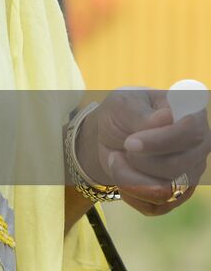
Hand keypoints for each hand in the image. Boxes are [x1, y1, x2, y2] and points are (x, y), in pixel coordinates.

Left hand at [75, 88, 210, 215]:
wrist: (111, 136)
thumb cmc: (122, 113)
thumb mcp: (124, 104)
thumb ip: (143, 113)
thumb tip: (167, 117)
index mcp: (191, 116)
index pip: (191, 132)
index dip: (161, 141)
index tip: (130, 142)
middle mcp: (198, 148)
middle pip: (177, 167)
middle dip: (141, 161)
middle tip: (124, 146)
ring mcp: (190, 175)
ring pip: (165, 191)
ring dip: (130, 176)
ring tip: (118, 158)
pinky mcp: (177, 196)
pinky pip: (155, 206)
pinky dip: (130, 191)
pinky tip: (123, 173)